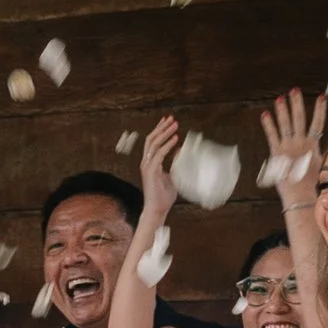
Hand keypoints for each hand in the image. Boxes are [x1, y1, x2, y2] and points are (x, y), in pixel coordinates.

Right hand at [138, 114, 180, 228]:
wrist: (157, 209)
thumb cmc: (164, 196)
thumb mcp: (173, 176)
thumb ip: (175, 164)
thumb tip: (181, 152)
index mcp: (150, 163)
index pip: (152, 142)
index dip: (159, 130)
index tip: (167, 121)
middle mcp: (146, 162)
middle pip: (151, 139)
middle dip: (161, 127)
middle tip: (171, 118)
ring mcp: (147, 166)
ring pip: (153, 143)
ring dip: (165, 132)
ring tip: (174, 124)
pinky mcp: (151, 171)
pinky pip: (159, 154)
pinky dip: (167, 145)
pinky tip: (175, 139)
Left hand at [261, 87, 326, 201]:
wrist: (301, 194)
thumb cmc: (310, 183)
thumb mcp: (319, 165)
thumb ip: (318, 152)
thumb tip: (319, 147)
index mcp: (313, 145)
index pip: (318, 123)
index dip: (320, 109)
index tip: (321, 97)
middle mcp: (301, 143)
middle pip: (299, 118)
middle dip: (297, 103)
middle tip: (295, 90)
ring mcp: (288, 147)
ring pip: (286, 124)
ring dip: (283, 110)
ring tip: (280, 98)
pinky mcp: (277, 153)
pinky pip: (272, 135)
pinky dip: (268, 125)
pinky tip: (265, 114)